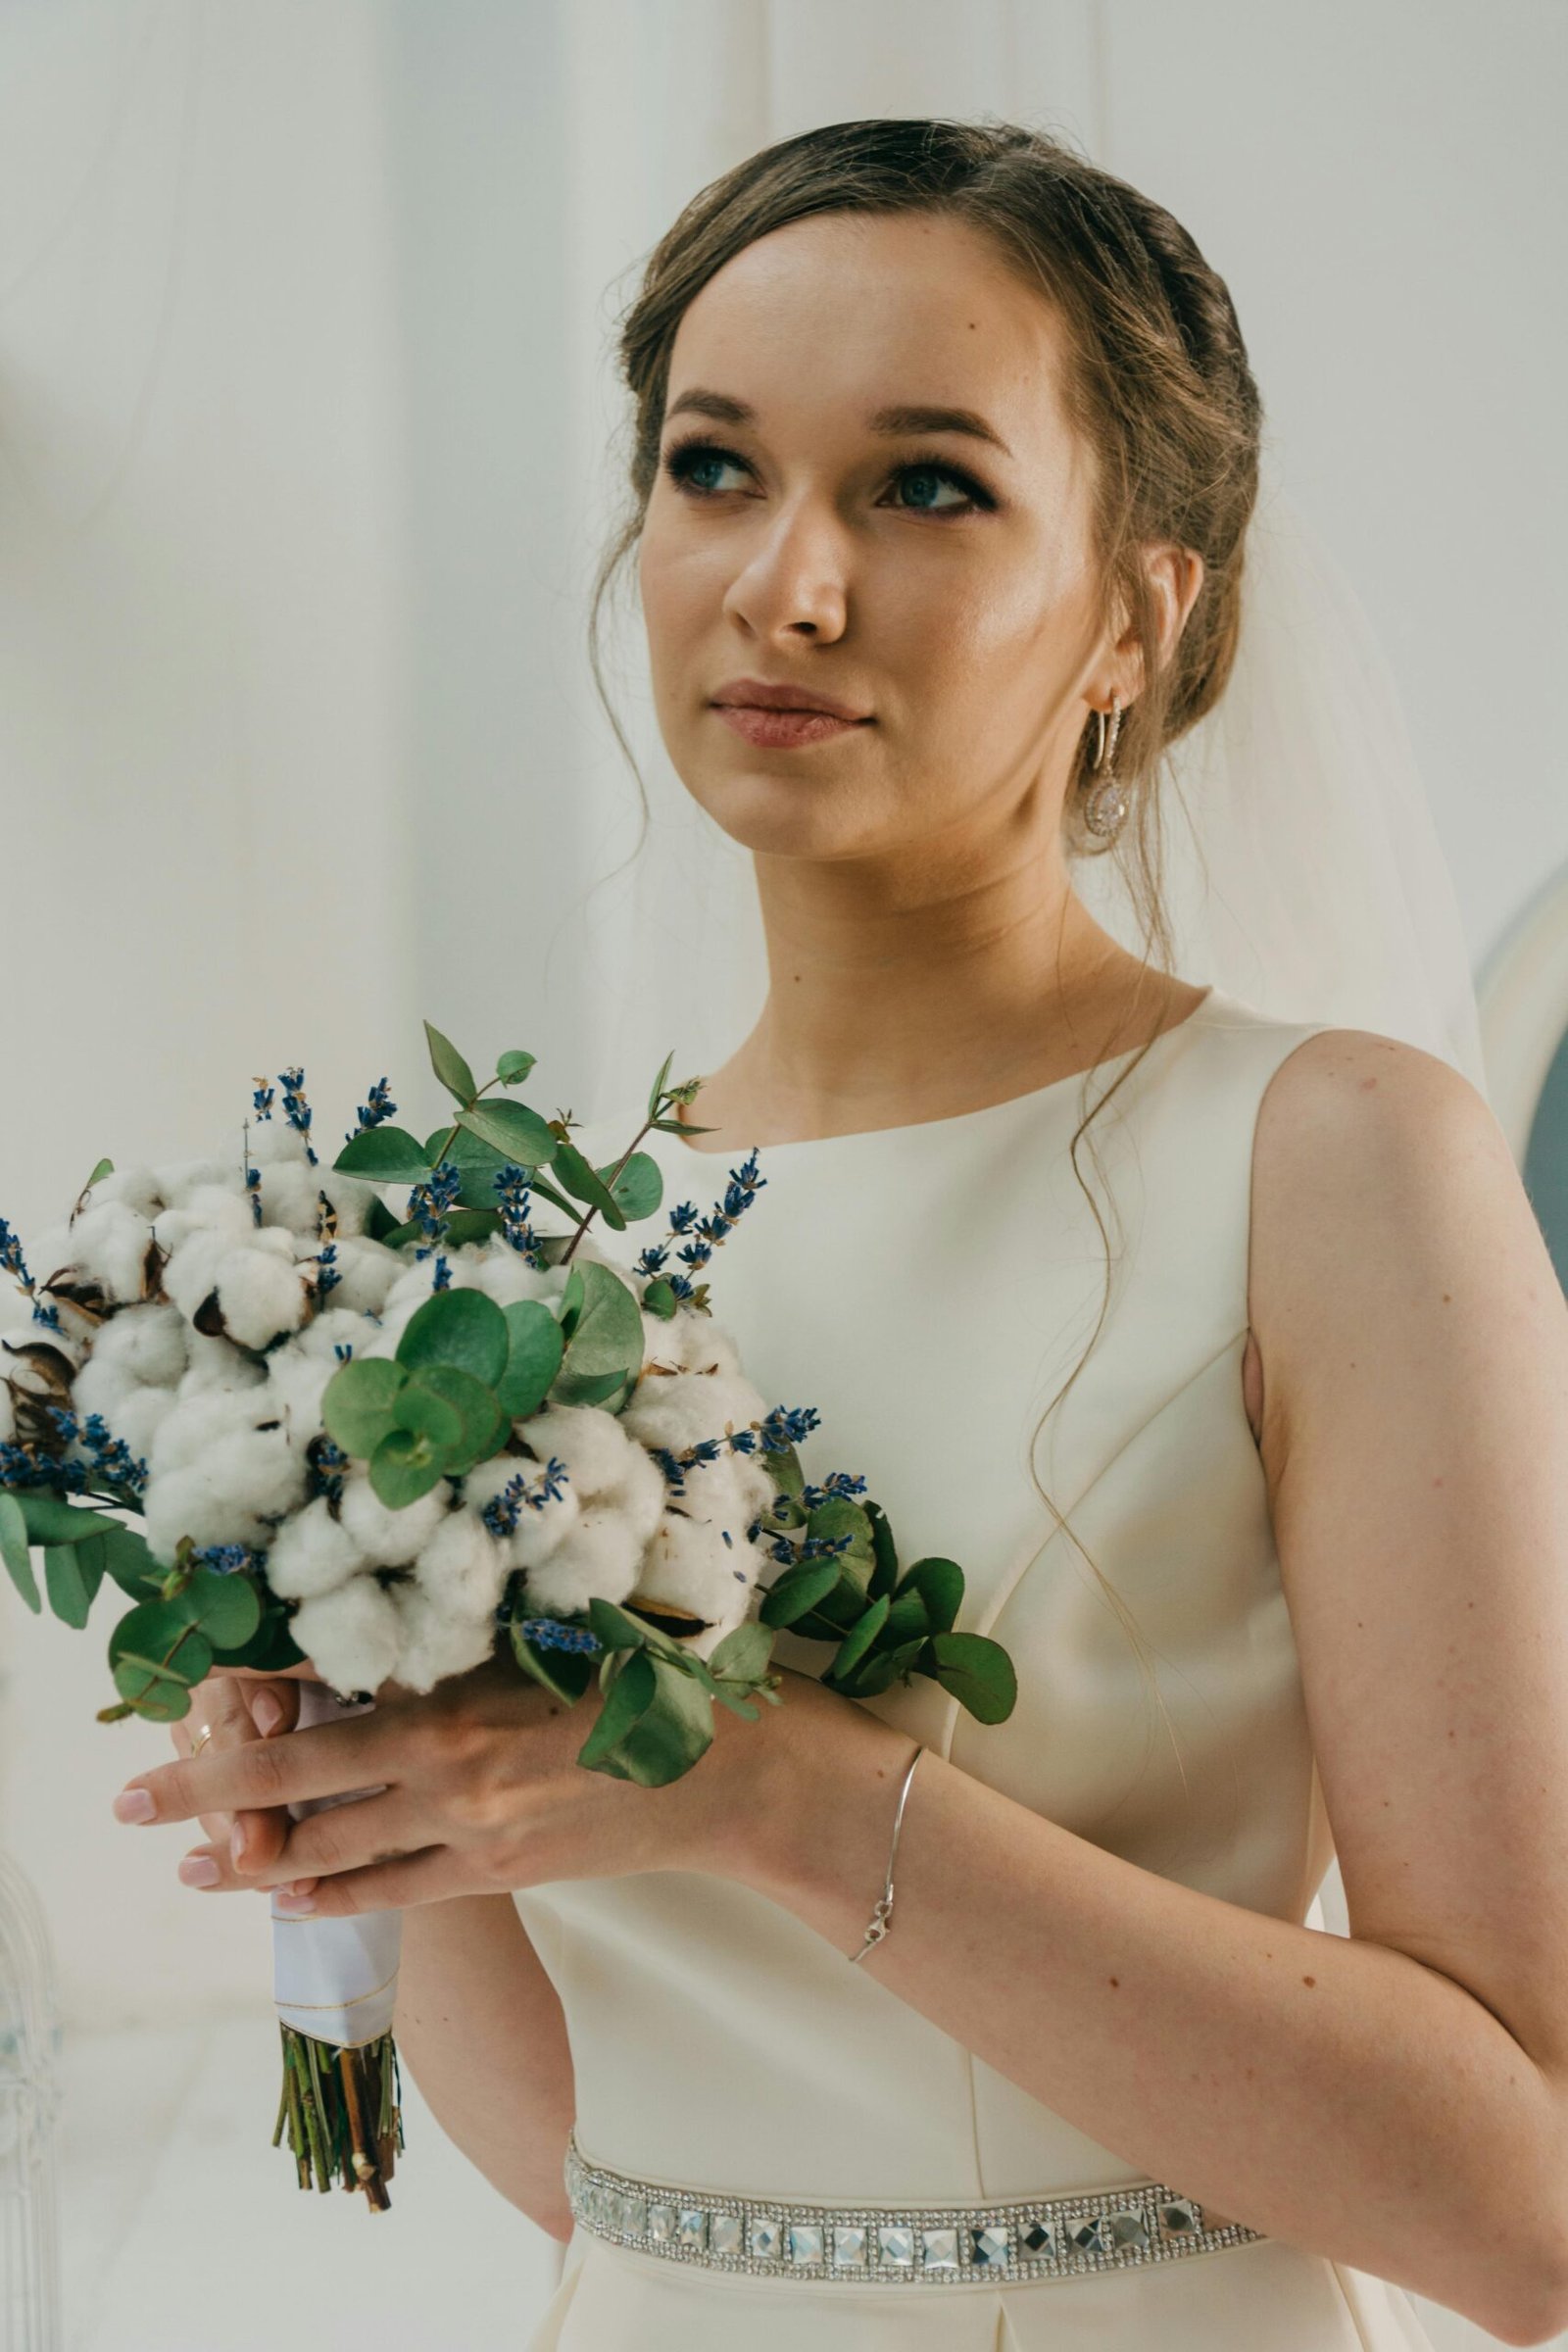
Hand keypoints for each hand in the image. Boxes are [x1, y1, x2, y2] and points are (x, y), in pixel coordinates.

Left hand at [117, 1652, 877, 1915]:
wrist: (738, 1769)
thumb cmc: (655, 1674)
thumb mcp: (553, 1629)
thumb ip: (461, 1638)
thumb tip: (370, 1631)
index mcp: (464, 1675)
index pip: (324, 1679)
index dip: (245, 1683)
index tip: (188, 1675)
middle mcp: (453, 1751)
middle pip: (296, 1773)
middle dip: (203, 1782)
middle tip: (129, 1794)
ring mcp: (472, 1821)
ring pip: (329, 1844)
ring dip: (246, 1853)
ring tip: (181, 1857)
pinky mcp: (499, 1870)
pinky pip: (388, 1892)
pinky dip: (325, 1895)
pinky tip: (279, 1896)